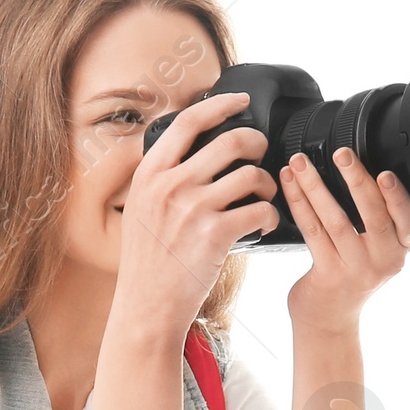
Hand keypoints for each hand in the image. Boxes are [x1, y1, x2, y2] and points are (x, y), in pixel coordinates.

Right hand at [114, 90, 279, 335]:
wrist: (146, 308)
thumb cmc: (147, 265)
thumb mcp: (139, 211)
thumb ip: (160, 180)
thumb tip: (190, 153)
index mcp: (150, 175)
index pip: (189, 122)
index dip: (221, 105)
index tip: (240, 101)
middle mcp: (170, 186)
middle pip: (230, 141)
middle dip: (257, 144)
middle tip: (262, 154)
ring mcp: (193, 209)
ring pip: (251, 175)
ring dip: (268, 183)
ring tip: (266, 196)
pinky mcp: (215, 234)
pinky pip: (259, 211)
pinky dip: (270, 216)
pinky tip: (265, 224)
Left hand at [280, 147, 409, 335]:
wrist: (328, 319)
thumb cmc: (351, 278)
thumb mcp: (377, 251)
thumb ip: (380, 220)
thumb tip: (362, 170)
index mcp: (399, 250)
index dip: (399, 197)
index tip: (385, 173)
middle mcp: (382, 260)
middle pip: (373, 214)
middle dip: (356, 179)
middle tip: (341, 154)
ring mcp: (355, 269)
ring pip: (336, 219)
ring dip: (316, 186)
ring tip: (300, 163)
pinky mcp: (328, 273)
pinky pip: (312, 231)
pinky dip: (299, 203)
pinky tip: (290, 185)